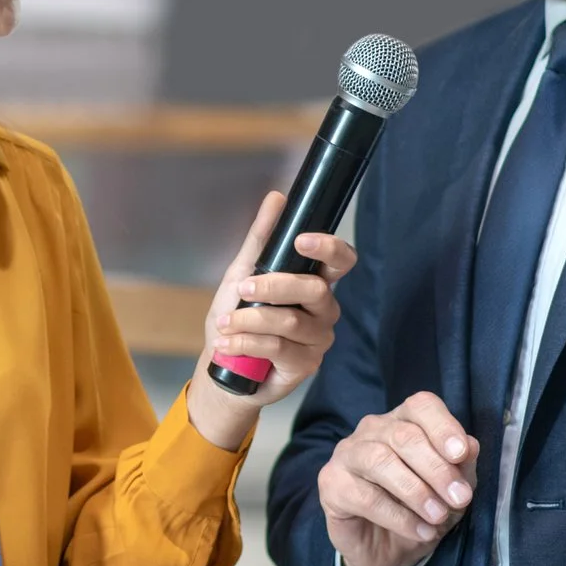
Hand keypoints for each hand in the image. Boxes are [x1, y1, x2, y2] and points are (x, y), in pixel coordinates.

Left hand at [187, 191, 356, 449]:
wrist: (224, 367)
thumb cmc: (238, 318)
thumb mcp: (241, 275)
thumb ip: (261, 239)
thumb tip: (277, 197)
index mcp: (313, 282)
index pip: (341, 261)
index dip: (329, 248)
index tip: (301, 240)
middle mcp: (324, 309)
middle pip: (315, 290)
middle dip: (274, 286)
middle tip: (242, 289)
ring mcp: (318, 338)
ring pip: (292, 321)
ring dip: (251, 319)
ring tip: (224, 323)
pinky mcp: (306, 364)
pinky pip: (278, 348)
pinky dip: (246, 342)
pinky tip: (227, 342)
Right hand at [317, 391, 478, 565]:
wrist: (388, 551)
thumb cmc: (420, 510)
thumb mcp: (451, 491)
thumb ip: (461, 467)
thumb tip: (470, 446)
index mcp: (404, 421)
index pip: (421, 406)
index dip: (442, 426)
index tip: (461, 454)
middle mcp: (372, 430)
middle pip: (403, 436)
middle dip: (436, 469)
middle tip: (460, 499)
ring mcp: (347, 454)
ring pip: (380, 460)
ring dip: (415, 491)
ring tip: (438, 516)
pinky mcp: (331, 484)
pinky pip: (364, 495)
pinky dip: (398, 517)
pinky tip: (420, 531)